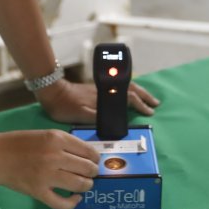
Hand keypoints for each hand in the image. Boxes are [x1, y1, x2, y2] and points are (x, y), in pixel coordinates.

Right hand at [0, 130, 98, 208]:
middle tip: (90, 174)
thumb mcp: (44, 134)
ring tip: (85, 185)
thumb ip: (64, 143)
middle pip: (87, 168)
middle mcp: (55, 156)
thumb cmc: (19, 143)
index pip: (88, 151)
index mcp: (57, 138)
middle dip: (92, 172)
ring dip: (86, 186)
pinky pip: (62, 203)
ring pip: (79, 185)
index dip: (95, 158)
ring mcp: (47, 175)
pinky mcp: (38, 191)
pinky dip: (72, 203)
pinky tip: (75, 199)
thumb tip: (87, 155)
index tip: (95, 161)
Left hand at [35, 79, 160, 124]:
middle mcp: (106, 90)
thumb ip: (98, 117)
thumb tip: (116, 120)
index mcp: (104, 96)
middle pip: (130, 90)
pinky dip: (128, 92)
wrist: (53, 92)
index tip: (150, 112)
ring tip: (147, 99)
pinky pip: (118, 89)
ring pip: (125, 87)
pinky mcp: (97, 90)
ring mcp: (102, 89)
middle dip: (144, 96)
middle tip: (156, 103)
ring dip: (138, 93)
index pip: (128, 98)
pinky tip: (129, 97)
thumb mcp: (81, 114)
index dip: (140, 105)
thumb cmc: (65, 105)